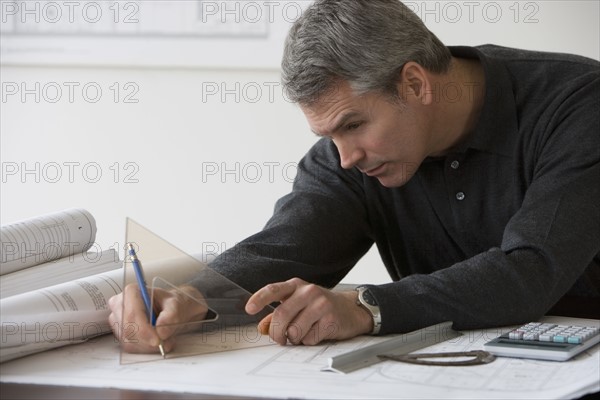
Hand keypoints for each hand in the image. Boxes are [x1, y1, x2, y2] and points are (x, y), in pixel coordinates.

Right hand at [108, 284, 208, 353]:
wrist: (171, 310)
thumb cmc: (171, 304)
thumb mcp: (176, 305)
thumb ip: (171, 316)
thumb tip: (161, 332)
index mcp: (131, 292)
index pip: (132, 314)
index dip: (143, 330)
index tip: (158, 340)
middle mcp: (120, 305)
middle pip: (128, 330)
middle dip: (148, 341)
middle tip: (166, 343)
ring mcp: (118, 320)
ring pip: (128, 341)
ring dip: (149, 346)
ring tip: (166, 339)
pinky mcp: (120, 334)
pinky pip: (130, 347)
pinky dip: (146, 349)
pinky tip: (157, 341)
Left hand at [245, 278, 372, 344]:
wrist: (351, 309)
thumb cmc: (321, 306)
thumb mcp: (298, 305)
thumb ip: (278, 315)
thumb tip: (262, 327)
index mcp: (296, 286)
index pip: (273, 290)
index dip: (259, 299)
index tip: (249, 309)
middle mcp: (308, 291)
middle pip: (281, 315)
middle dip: (276, 333)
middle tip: (279, 339)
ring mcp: (321, 304)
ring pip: (294, 330)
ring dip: (295, 338)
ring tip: (304, 333)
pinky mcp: (331, 319)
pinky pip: (309, 338)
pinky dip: (309, 341)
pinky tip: (317, 332)